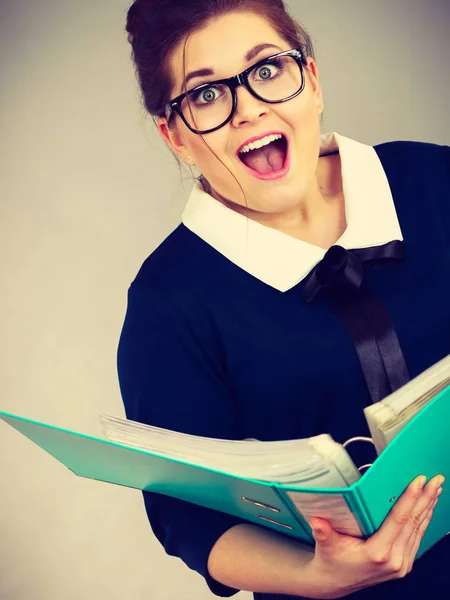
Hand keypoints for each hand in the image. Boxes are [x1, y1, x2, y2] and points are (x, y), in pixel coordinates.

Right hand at [304, 474, 443, 598]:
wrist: (334, 582)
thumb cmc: (331, 561)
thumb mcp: (326, 545)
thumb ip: (323, 532)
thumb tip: (316, 520)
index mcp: (377, 553)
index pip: (399, 520)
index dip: (410, 498)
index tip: (419, 481)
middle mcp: (394, 560)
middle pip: (414, 523)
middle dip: (426, 499)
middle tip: (435, 480)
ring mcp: (401, 564)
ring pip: (419, 530)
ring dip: (428, 507)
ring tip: (435, 489)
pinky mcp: (403, 564)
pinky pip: (417, 538)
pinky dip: (424, 520)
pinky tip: (427, 508)